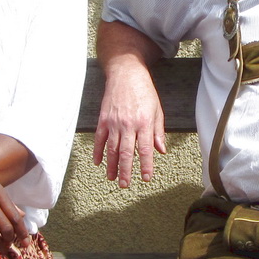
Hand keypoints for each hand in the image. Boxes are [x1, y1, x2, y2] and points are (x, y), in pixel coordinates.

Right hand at [92, 65, 166, 187]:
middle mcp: (128, 124)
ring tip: (112, 178)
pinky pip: (99, 139)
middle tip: (125, 184)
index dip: (145, 165)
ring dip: (111, 165)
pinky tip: (98, 163)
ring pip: (112, 149)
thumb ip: (158, 132)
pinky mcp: (103, 119)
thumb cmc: (144, 92)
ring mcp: (114, 122)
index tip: (145, 178)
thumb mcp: (157, 110)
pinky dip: (98, 152)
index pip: (145, 149)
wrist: (126, 74)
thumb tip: (161, 150)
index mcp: (144, 123)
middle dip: (125, 171)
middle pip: (126, 153)